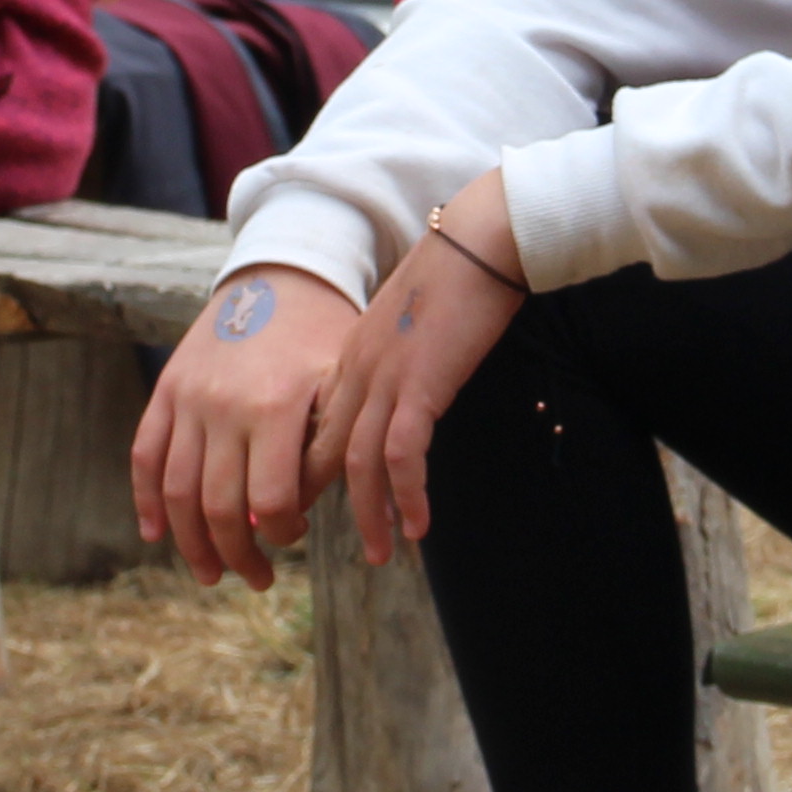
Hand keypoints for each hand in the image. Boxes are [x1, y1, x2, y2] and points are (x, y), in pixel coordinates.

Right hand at [134, 263, 364, 588]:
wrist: (280, 275)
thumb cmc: (324, 339)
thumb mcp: (343, 387)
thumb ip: (327, 450)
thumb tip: (301, 513)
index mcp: (277, 406)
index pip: (271, 500)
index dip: (282, 534)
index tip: (294, 539)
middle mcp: (226, 405)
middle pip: (220, 507)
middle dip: (238, 555)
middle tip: (256, 578)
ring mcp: (189, 398)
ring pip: (177, 491)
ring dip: (192, 543)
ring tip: (210, 572)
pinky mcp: (166, 390)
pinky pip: (145, 455)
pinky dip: (146, 501)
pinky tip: (157, 535)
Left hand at [315, 167, 525, 564]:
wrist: (482, 238)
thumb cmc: (460, 276)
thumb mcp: (415, 325)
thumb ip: (402, 360)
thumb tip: (410, 392)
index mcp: (351, 355)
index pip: (315, 426)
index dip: (309, 473)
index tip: (313, 509)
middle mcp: (357, 369)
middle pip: (322, 452)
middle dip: (321, 506)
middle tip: (331, 544)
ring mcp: (384, 377)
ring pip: (356, 463)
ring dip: (371, 515)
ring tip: (384, 554)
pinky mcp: (420, 385)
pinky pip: (402, 455)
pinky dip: (408, 495)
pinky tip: (419, 526)